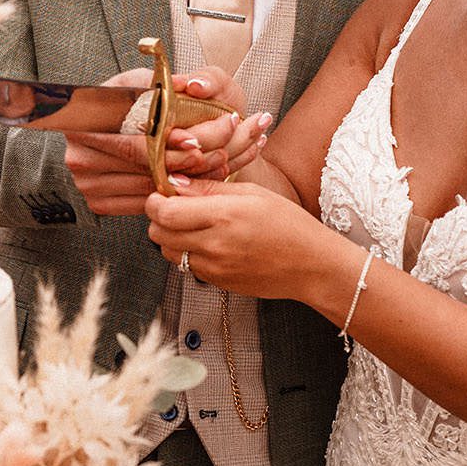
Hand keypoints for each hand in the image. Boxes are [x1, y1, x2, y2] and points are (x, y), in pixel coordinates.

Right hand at [63, 69, 270, 216]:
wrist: (111, 124)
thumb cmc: (131, 98)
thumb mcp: (144, 81)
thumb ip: (166, 84)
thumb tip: (192, 87)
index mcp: (82, 125)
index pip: (133, 144)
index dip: (168, 146)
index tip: (196, 143)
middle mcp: (80, 157)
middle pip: (142, 170)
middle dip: (185, 164)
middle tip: (218, 155)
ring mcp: (87, 185)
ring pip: (147, 189)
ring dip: (185, 181)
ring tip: (216, 166)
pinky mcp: (99, 202)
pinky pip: (142, 203)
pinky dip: (171, 194)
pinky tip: (194, 181)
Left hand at [145, 177, 326, 299]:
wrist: (311, 265)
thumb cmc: (288, 224)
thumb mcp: (252, 193)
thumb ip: (209, 188)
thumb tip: (174, 182)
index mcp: (224, 216)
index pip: (164, 212)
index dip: (155, 201)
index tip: (162, 193)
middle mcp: (214, 245)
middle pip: (157, 233)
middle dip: (158, 218)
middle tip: (174, 207)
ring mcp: (213, 268)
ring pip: (167, 251)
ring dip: (170, 236)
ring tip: (193, 224)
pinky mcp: (216, 282)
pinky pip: (186, 265)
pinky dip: (188, 252)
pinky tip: (209, 241)